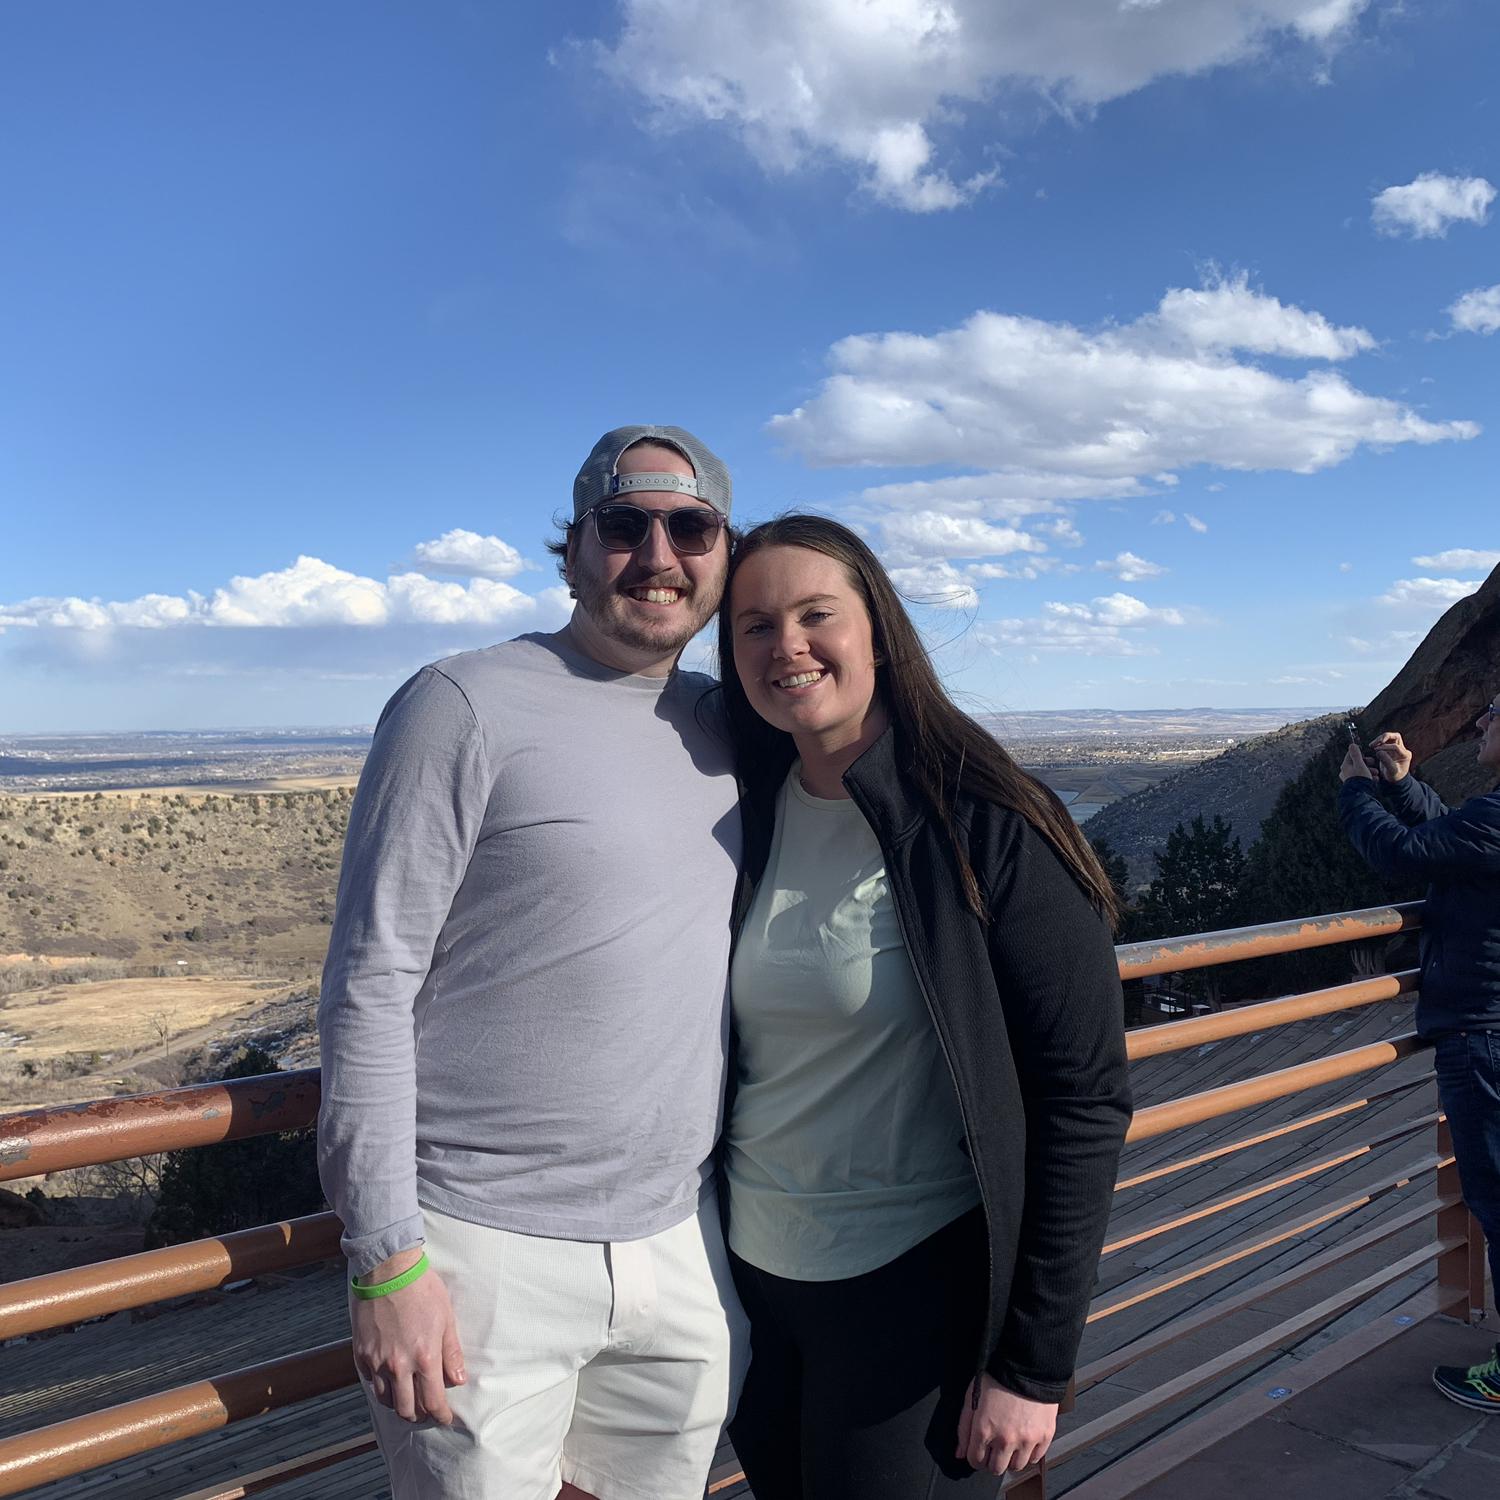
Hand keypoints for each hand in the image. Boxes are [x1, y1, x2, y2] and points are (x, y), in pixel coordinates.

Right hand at [351, 1248, 465, 1424]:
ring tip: (408, 1400)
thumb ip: (452, 1352)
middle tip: (426, 1412)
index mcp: (424, 1358)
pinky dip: (381, 1387)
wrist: (389, 1269)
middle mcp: (398, 1365)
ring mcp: (377, 1361)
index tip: (444, 1417)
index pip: (433, 1401)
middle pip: (407, 1409)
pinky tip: (390, 1381)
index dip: (441, 1415)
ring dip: (399, 1405)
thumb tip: (458, 1379)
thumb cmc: (422, 1289)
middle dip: (419, 1415)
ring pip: (387, 1400)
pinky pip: (370, 1382)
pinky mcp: (361, 1354)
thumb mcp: (446, 1317)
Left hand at [956, 1373, 1056, 1475]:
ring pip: (1016, 1467)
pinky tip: (1024, 1440)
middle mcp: (1005, 1440)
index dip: (975, 1456)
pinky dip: (1029, 1453)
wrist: (1026, 1364)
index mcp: (983, 1429)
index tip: (979, 1450)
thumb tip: (960, 1453)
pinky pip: (1035, 1458)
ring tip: (1010, 1443)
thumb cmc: (996, 1378)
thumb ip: (963, 1428)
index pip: (975, 1461)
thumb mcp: (971, 1397)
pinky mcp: (1044, 1436)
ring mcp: (1026, 1440)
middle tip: (994, 1447)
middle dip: (992, 1460)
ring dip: (1011, 1458)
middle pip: (996, 1468)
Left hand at [1339, 742, 1375, 782]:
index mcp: (1345, 766)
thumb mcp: (1359, 764)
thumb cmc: (1360, 778)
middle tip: (1373, 764)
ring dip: (1371, 771)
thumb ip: (1356, 754)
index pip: (1351, 754)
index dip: (1360, 752)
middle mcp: (1346, 772)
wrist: (1360, 795)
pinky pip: (1364, 778)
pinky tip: (1375, 779)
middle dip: (1368, 763)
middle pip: (1358, 762)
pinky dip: (1370, 778)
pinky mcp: (1356, 784)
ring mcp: (1351, 779)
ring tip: (1376, 773)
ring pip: (1362, 770)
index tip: (1366, 754)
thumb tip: (1352, 744)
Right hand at [1369, 731, 1411, 781]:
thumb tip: (1378, 751)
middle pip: (1395, 736)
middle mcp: (1402, 750)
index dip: (1385, 747)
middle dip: (1385, 737)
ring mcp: (1397, 748)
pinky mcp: (1390, 748)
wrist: (1395, 779)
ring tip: (1371, 745)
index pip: (1396, 746)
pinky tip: (1372, 746)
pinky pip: (1385, 741)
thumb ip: (1386, 761)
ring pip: (1390, 737)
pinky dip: (1378, 742)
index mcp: (1405, 755)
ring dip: (1380, 739)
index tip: (1376, 750)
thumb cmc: (1395, 776)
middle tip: (1376, 742)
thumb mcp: (1392, 771)